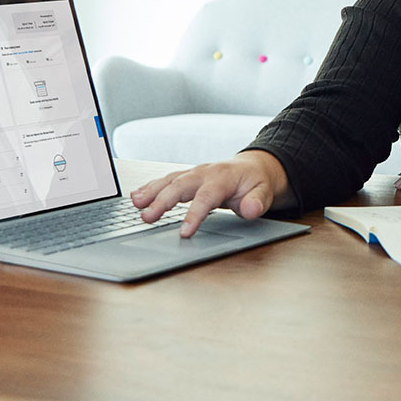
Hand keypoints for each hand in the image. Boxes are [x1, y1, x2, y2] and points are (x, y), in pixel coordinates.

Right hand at [130, 150, 290, 237]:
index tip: (184, 233)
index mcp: (223, 177)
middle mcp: (205, 172)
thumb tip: (250, 209)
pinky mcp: (187, 176)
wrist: (253, 167)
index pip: (206, 197)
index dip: (194, 214)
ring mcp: (194, 173)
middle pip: (181, 185)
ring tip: (135, 204)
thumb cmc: (256, 182)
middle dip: (163, 201)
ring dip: (151, 192)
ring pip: (170, 180)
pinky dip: (151, 187)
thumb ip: (258, 202)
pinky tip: (137, 196)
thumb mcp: (265, 193)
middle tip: (147, 218)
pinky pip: (167, 180)